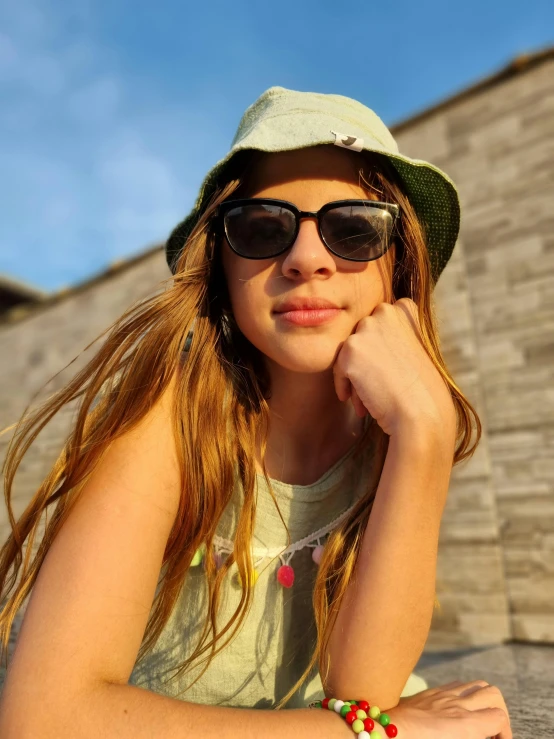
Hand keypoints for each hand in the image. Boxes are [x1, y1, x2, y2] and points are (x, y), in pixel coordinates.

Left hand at [332, 298, 456, 437]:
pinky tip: (361, 404)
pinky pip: (338, 369)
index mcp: (405, 308)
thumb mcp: (415, 350)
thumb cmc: (423, 389)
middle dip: (366, 363)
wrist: (422, 414)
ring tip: (371, 399)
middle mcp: (385, 311)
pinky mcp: (350, 350)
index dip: (380, 351)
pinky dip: (345, 386)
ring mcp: (366, 329)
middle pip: (361, 337)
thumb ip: (393, 336)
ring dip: (356, 376)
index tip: (389, 371)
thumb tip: (369, 340)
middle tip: (379, 386)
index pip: (377, 325)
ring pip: (348, 354)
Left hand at [386, 680, 512, 738]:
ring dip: (484, 700)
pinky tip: (459, 710)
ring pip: (476, 684)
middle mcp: (456, 704)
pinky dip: (466, 694)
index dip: (505, 732)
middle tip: (492, 732)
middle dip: (499, 712)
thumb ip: (470, 736)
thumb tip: (481, 734)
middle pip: (493, 694)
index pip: (499, 717)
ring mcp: (442, 694)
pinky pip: (457, 684)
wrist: (383, 732)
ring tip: (479, 719)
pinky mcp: (429, 691)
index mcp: (464, 725)